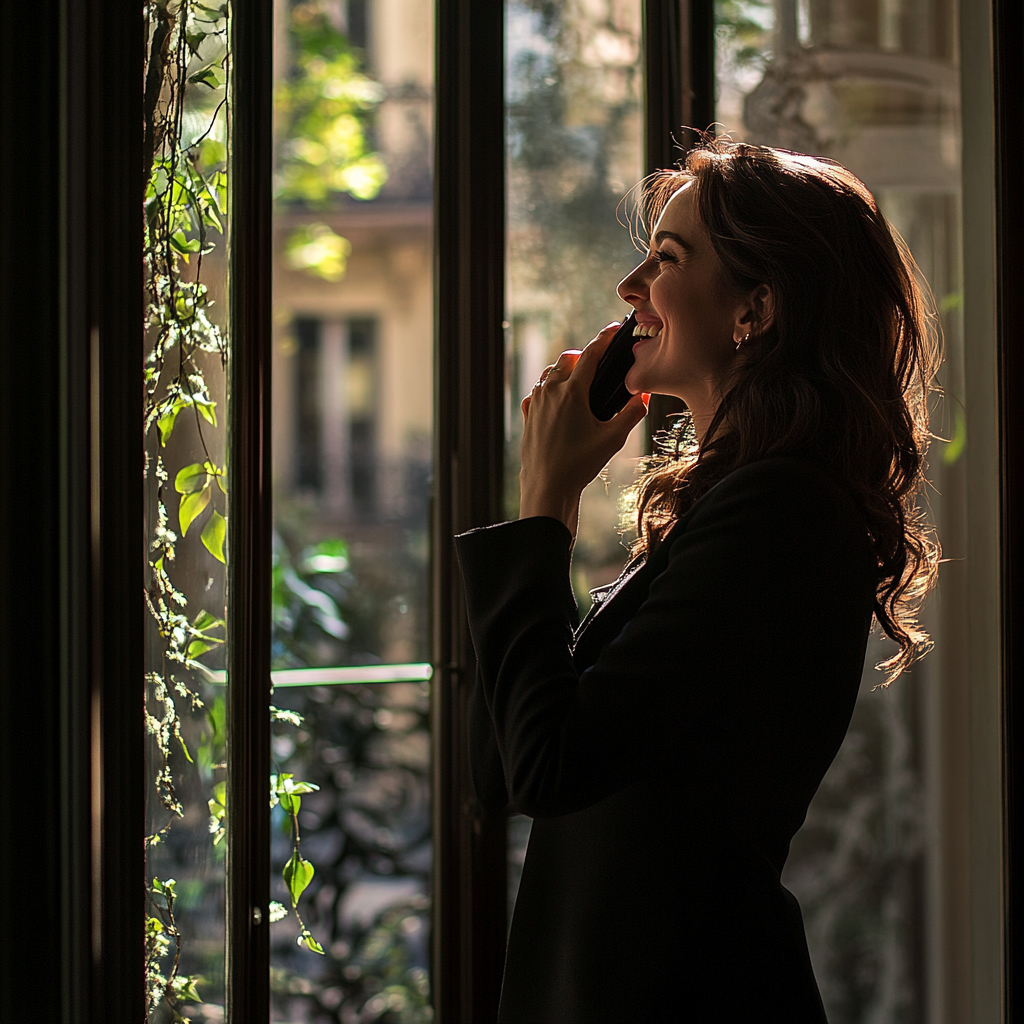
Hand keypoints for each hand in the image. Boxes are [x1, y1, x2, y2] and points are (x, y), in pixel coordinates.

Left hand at [519, 322, 648, 537]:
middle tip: (598, 364)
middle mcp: (550, 391)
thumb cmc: (579, 464)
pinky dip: (548, 389)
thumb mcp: (613, 439)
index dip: (604, 339)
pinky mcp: (527, 415)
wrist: (547, 486)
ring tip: (579, 382)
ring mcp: (535, 402)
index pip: (591, 354)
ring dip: (564, 371)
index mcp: (572, 392)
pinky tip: (557, 401)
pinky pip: (537, 392)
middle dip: (583, 356)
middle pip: (567, 358)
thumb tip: (642, 396)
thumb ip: (631, 413)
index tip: (613, 329)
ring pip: (549, 374)